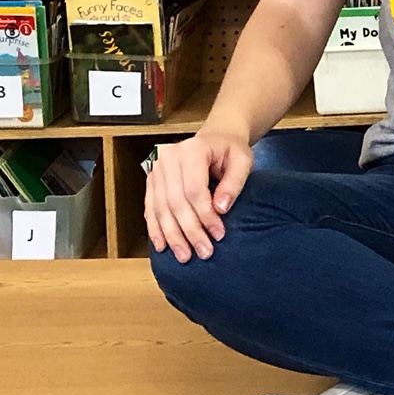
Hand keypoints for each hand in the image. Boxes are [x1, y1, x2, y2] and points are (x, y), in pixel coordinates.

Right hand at [145, 128, 252, 262]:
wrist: (215, 138)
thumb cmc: (230, 150)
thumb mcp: (243, 161)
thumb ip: (234, 183)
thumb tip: (220, 208)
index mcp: (191, 150)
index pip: (194, 190)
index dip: (205, 215)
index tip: (219, 235)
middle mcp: (168, 158)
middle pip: (175, 202)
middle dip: (189, 231)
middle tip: (203, 252)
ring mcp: (156, 169)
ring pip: (161, 208)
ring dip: (172, 235)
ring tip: (184, 256)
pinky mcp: (151, 180)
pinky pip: (150, 208)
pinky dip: (156, 228)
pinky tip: (162, 245)